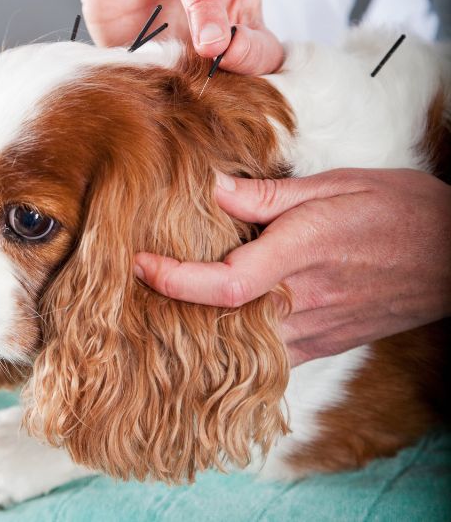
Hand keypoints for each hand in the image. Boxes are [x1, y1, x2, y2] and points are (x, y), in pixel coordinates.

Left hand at [134, 169, 450, 365]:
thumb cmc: (398, 209)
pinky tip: (221, 319)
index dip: (174, 279)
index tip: (140, 263)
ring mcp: (316, 328)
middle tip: (141, 283)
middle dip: (175, 305)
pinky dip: (238, 341)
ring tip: (171, 299)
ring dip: (202, 325)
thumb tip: (213, 189)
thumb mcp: (335, 185)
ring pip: (242, 343)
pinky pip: (271, 354)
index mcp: (303, 251)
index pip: (225, 282)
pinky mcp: (326, 342)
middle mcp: (305, 298)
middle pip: (222, 319)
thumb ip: (268, 195)